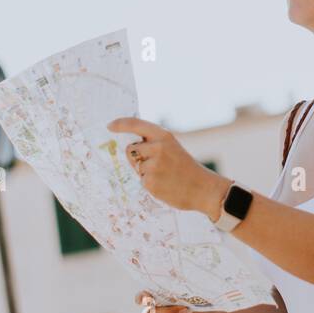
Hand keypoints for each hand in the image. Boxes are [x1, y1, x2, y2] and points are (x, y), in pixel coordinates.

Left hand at [107, 116, 227, 217]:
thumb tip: (130, 147)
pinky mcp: (150, 182)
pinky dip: (150, 184)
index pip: (136, 124)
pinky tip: (164, 185)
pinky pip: (141, 181)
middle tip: (155, 164)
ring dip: (144, 172)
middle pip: (130, 149)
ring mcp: (153, 165)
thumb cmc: (186, 168)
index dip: (120, 124)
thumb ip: (154, 144)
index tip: (110, 126)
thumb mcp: (173, 147)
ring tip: (164, 176)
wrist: (203, 188)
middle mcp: (157, 148)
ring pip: (136, 167)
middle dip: (136, 157)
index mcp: (164, 135)